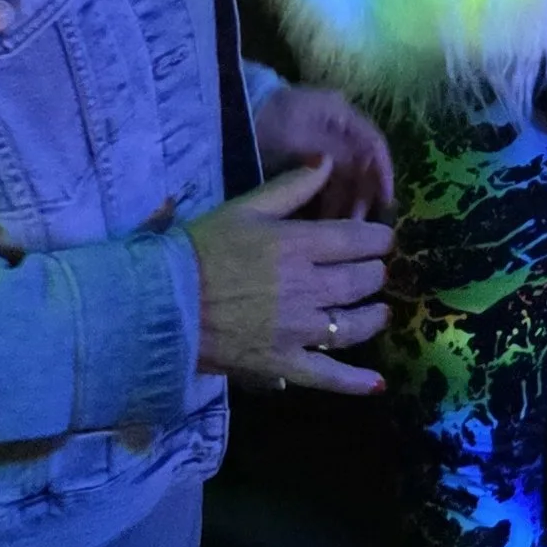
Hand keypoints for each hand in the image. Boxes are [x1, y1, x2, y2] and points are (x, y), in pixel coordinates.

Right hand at [189, 163, 389, 392]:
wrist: (162, 302)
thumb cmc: (200, 249)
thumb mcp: (244, 207)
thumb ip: (291, 186)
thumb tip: (326, 162)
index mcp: (299, 245)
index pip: (358, 240)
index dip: (379, 239)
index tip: (383, 239)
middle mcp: (308, 288)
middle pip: (361, 281)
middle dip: (375, 274)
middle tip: (376, 271)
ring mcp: (298, 330)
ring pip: (353, 325)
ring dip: (373, 317)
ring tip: (380, 311)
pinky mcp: (284, 363)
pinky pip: (327, 376)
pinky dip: (355, 382)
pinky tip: (377, 383)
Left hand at [253, 81, 394, 220]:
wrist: (228, 119)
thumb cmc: (265, 121)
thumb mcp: (297, 135)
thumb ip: (331, 153)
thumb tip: (359, 172)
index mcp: (342, 115)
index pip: (375, 145)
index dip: (384, 174)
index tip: (385, 204)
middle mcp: (340, 131)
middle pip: (362, 167)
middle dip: (362, 196)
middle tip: (356, 227)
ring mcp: (324, 148)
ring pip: (346, 180)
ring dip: (346, 205)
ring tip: (338, 231)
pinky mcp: (309, 164)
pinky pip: (328, 186)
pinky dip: (329, 204)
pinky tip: (323, 224)